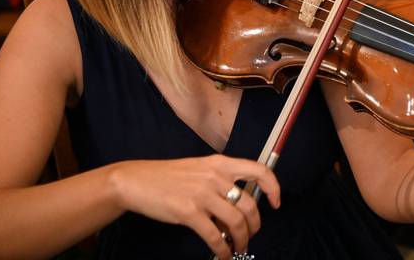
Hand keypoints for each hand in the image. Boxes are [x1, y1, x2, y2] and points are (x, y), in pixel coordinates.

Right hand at [110, 154, 280, 258]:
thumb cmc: (168, 177)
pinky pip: (215, 236)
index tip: (276, 203)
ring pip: (236, 222)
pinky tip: (224, 254)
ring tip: (239, 248)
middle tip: (251, 235)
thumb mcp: (200, 169)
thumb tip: (241, 206)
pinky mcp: (189, 212)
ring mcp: (202, 194)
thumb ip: (221, 181)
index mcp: (220, 163)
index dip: (273, 188)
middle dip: (255, 225)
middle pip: (249, 205)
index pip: (259, 170)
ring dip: (242, 240)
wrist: (137, 181)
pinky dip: (224, 250)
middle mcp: (215, 176)